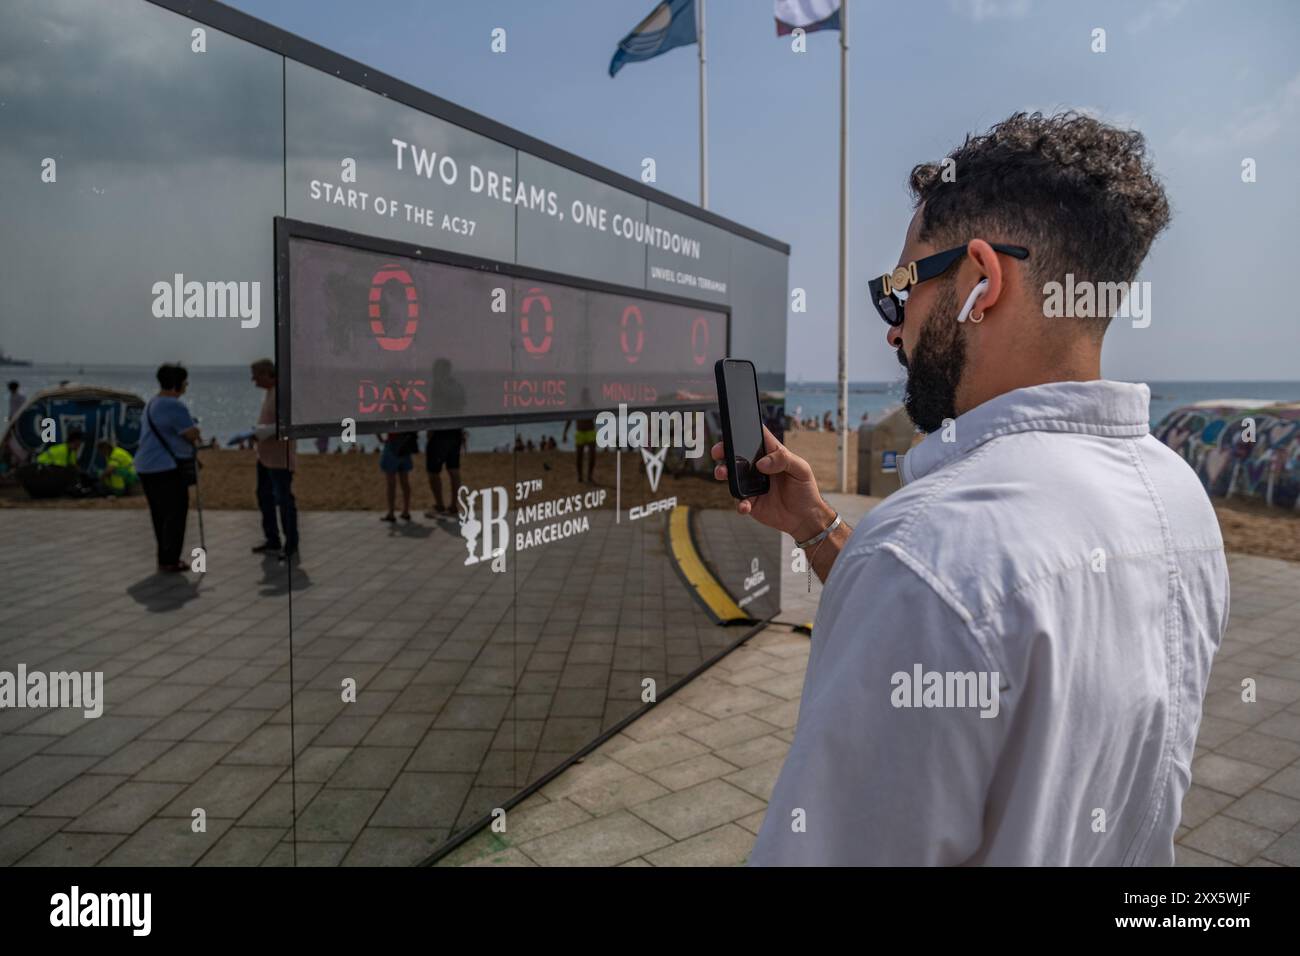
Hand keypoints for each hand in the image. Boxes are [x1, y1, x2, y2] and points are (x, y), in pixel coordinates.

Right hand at [712, 425, 834, 540]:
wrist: (805, 518)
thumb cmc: (805, 489)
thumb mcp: (801, 469)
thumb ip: (784, 460)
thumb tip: (761, 463)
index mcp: (771, 454)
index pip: (756, 437)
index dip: (744, 430)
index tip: (733, 429)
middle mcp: (758, 467)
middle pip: (737, 454)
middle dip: (724, 450)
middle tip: (719, 451)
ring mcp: (752, 484)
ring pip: (732, 475)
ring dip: (724, 472)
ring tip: (722, 473)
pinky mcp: (750, 501)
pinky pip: (739, 499)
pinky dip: (739, 502)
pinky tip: (745, 504)